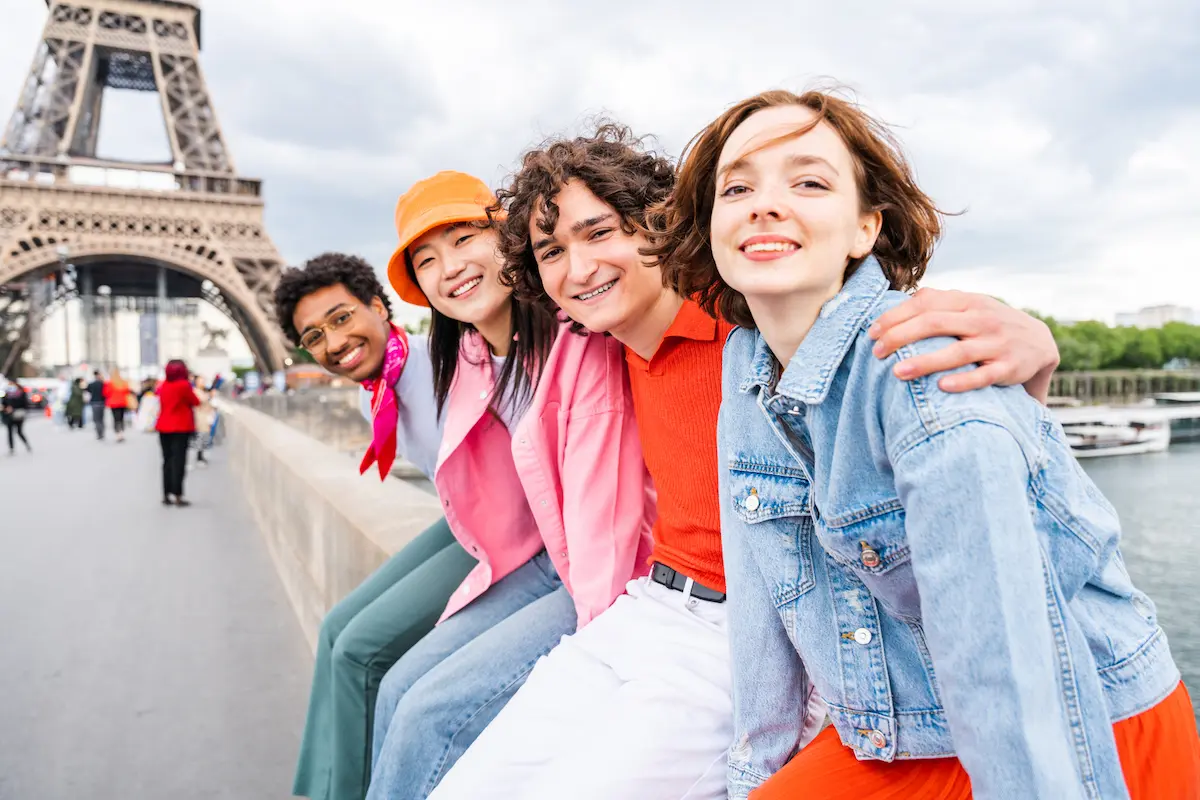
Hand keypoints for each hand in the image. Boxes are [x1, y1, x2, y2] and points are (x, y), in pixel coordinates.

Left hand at [868, 288, 1059, 402]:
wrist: (1039, 342)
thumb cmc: (987, 325)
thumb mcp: (967, 307)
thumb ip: (937, 304)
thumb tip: (896, 304)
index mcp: (966, 301)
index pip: (925, 303)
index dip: (896, 316)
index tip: (872, 332)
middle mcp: (981, 319)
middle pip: (935, 323)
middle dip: (901, 337)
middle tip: (877, 352)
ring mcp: (996, 343)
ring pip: (958, 351)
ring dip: (925, 362)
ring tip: (897, 372)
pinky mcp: (1009, 368)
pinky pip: (984, 375)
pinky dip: (963, 381)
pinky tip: (941, 387)